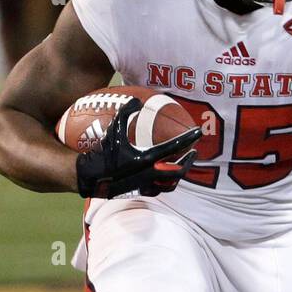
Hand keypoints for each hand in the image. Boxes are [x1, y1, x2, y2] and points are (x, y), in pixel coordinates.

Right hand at [75, 97, 200, 198]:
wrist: (92, 177)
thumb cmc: (103, 152)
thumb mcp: (113, 130)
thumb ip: (125, 113)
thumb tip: (136, 100)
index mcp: (146, 157)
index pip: (174, 147)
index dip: (188, 139)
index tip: (198, 133)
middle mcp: (150, 173)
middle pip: (179, 170)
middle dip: (189, 162)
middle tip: (194, 153)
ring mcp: (146, 185)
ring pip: (171, 183)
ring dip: (179, 174)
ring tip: (182, 165)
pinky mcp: (140, 192)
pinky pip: (159, 189)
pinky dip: (165, 183)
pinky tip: (165, 176)